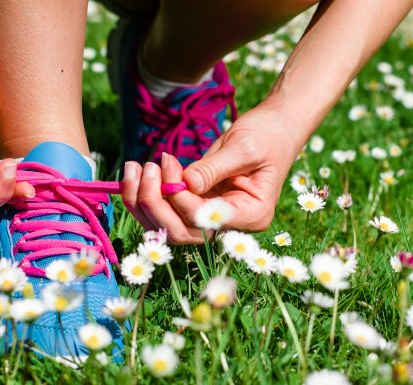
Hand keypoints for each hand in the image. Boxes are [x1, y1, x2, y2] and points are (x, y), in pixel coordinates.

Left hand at [121, 107, 299, 243]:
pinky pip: (167, 212)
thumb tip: (184, 183)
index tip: (169, 163)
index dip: (179, 199)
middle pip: (181, 232)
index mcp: (251, 215)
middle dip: (156, 204)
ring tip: (136, 167)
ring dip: (144, 202)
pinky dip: (146, 196)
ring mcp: (213, 218)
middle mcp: (230, 225)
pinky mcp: (199, 206)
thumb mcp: (243, 147)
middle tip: (149, 167)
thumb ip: (214, 168)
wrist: (276, 128)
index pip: (205, 221)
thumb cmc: (267, 135)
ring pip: (168, 227)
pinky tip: (137, 173)